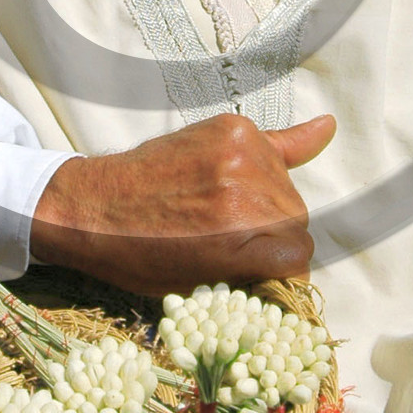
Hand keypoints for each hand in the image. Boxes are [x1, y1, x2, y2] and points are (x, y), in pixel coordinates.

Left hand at [29, 111, 335, 296]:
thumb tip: (303, 267)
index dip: (283, 270)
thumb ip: (257, 275)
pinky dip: (276, 157)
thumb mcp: (201, 284)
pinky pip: (275, 147)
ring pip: (287, 187)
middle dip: (276, 236)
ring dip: (271, 202)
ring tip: (230, 210)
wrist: (93, 207)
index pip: (299, 255)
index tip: (265, 274)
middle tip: (242, 244)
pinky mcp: (231, 128)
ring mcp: (238, 152)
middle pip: (296, 219)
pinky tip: (320, 131)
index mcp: (238, 237)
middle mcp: (244, 189)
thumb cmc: (140, 258)